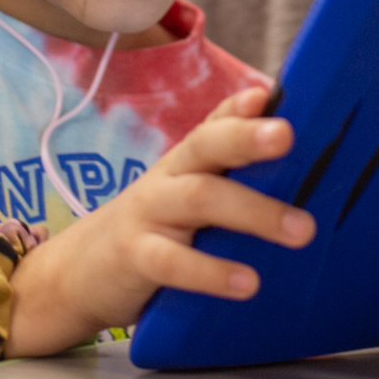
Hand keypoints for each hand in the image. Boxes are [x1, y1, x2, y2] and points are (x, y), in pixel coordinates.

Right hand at [5, 84, 313, 355]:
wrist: (76, 274)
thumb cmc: (151, 233)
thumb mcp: (183, 201)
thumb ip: (227, 185)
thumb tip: (295, 176)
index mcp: (184, 163)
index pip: (212, 124)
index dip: (238, 108)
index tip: (268, 95)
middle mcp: (167, 179)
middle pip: (205, 147)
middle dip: (246, 138)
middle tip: (288, 137)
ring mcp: (148, 215)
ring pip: (199, 199)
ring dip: (254, 212)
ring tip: (301, 230)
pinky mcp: (135, 258)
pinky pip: (173, 261)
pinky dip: (212, 271)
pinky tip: (248, 283)